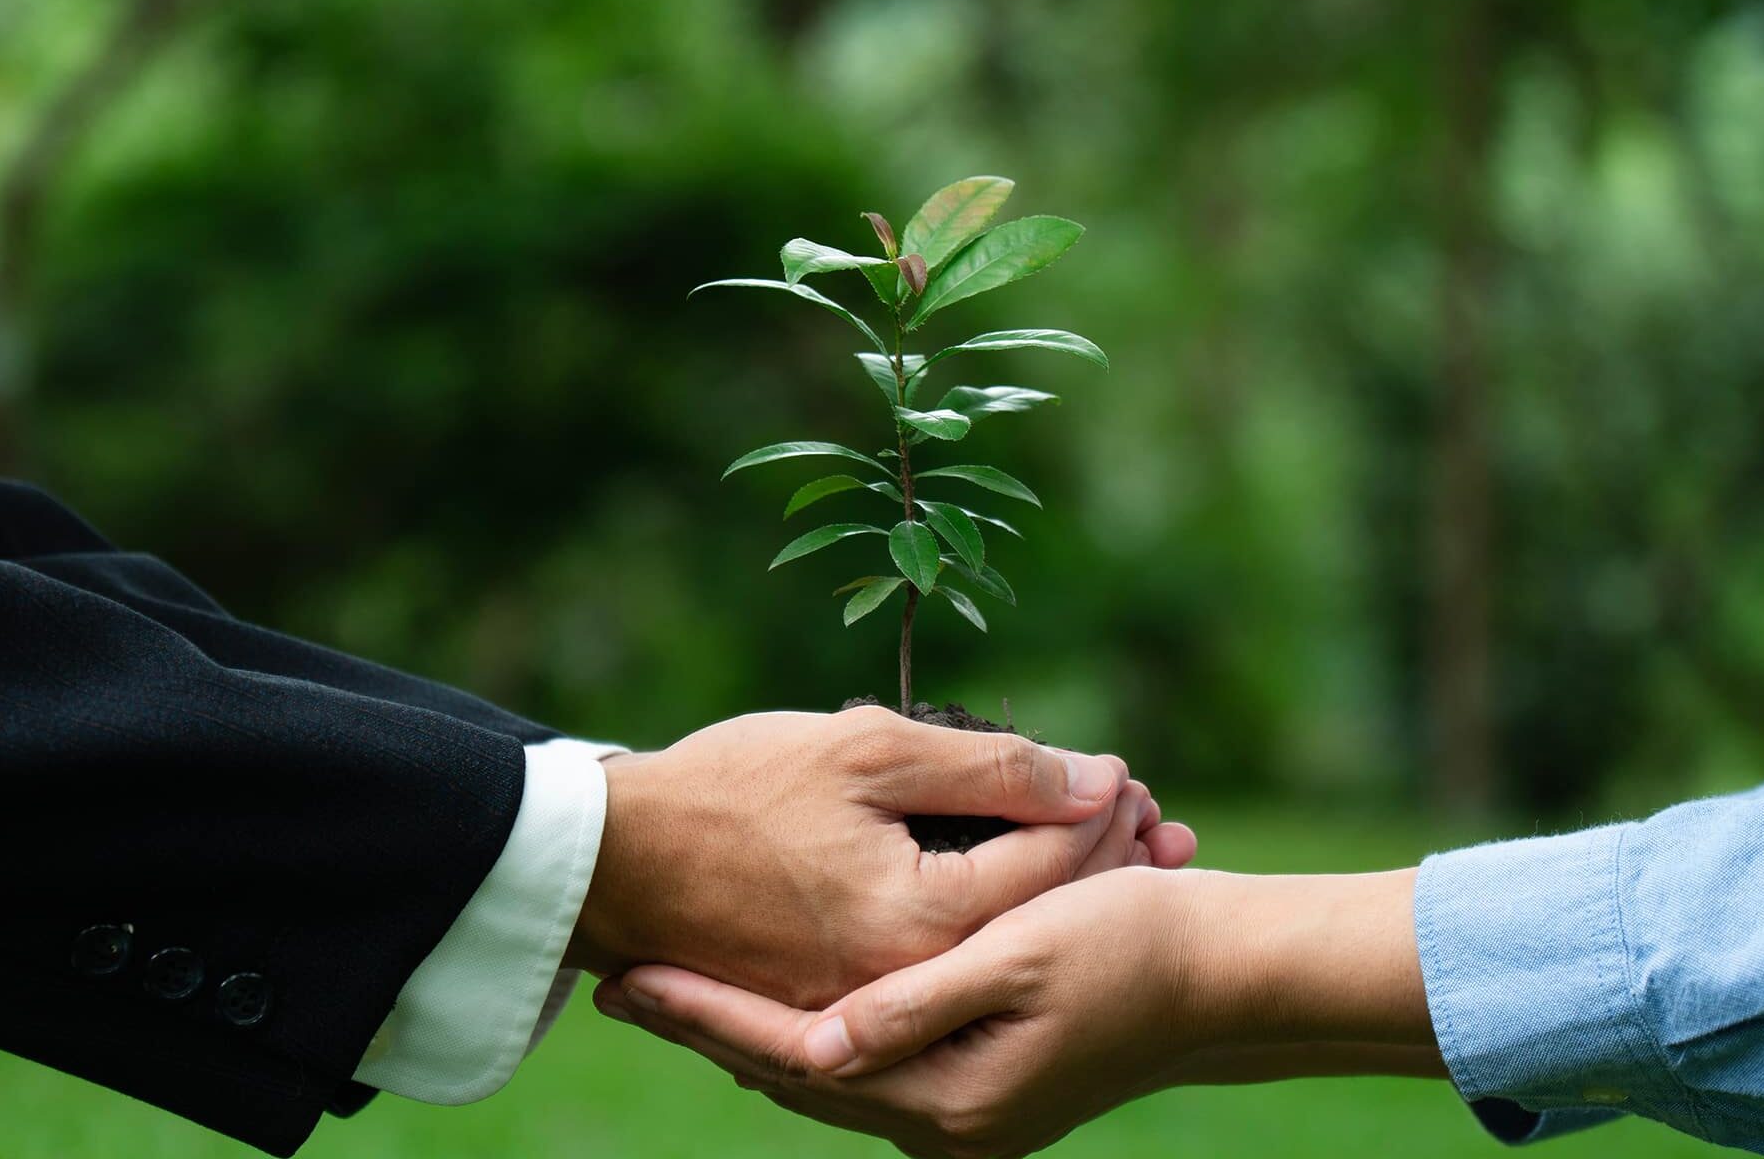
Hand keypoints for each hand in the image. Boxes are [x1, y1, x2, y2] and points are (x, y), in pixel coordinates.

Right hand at [564, 705, 1193, 1007]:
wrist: (605, 862)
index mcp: (914, 928)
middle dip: (1101, 869)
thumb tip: (1092, 779)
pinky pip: (942, 978)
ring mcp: (869, 1014)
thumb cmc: (728, 789)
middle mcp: (904, 991)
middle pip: (1037, 928)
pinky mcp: (839, 1013)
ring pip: (998, 957)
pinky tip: (1025, 894)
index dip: (1095, 812)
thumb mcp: (863, 748)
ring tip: (1117, 854)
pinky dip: (993, 933)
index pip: (1044, 870)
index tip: (1130, 773)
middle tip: (1158, 824)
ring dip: (1061, 901)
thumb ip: (987, 770)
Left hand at [599, 867, 1441, 1158]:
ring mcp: (963, 1114)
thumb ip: (912, 1005)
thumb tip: (813, 1047)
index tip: (629, 978)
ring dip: (748, 1032)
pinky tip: (775, 1006)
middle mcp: (946, 1124)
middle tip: (622, 982)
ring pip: (824, 1077)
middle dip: (707, 1027)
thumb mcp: (1019, 957)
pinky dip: (809, 1035)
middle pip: (793, 1079)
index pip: (793, 1059)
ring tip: (674, 991)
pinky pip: (866, 1067)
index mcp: (949, 1099)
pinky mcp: (979, 1088)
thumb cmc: (1131, 944)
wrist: (1224, 976)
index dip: (705, 1015)